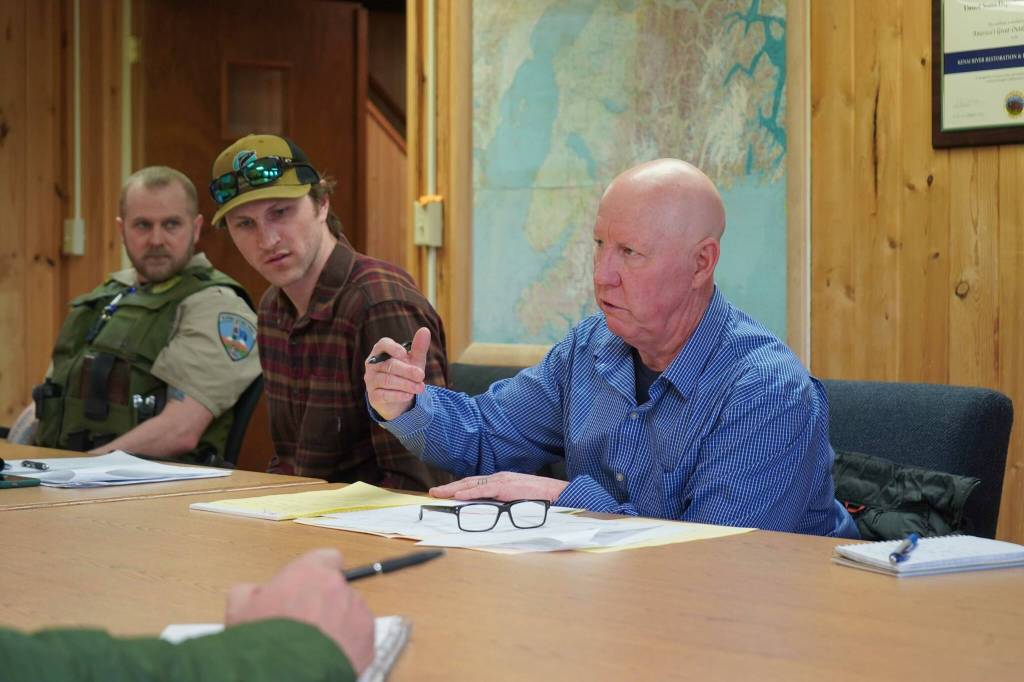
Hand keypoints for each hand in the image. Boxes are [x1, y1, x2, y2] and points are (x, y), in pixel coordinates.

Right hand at [225, 549, 374, 673]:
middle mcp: (338, 587)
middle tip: (306, 623)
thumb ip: (250, 590)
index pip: (327, 558)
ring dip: (339, 623)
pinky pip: (361, 637)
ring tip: (316, 644)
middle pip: (338, 588)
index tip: (308, 587)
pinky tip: (328, 656)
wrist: (284, 674)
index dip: (317, 573)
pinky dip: (349, 645)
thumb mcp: (240, 608)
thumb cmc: (262, 639)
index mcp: (311, 572)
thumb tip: (251, 592)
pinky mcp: (367, 640)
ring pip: (351, 613)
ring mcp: (357, 613)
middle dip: (325, 602)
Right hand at [365, 326, 431, 420]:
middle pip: (389, 365)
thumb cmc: (405, 375)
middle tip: (421, 375)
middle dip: (407, 371)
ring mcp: (371, 381)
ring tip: (420, 387)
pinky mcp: (373, 396)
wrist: (399, 400)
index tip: (404, 354)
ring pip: (387, 380)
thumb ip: (418, 347)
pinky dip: (398, 395)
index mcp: (381, 352)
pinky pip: (384, 395)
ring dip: (406, 384)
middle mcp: (372, 365)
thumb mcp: (414, 361)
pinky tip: (409, 395)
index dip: (392, 348)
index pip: (382, 344)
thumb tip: (425, 330)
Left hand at [430, 471, 569, 502]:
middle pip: (469, 482)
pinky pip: (483, 490)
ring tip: (439, 493)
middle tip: (434, 493)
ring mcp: (502, 481)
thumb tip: (490, 512)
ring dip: (453, 489)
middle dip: (449, 487)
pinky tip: (458, 495)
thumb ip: (503, 503)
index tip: (445, 493)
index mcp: (501, 482)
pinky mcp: (506, 487)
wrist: (557, 493)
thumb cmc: (540, 499)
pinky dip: (469, 492)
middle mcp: (499, 478)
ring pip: (472, 484)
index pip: (475, 484)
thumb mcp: (517, 500)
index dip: (458, 488)